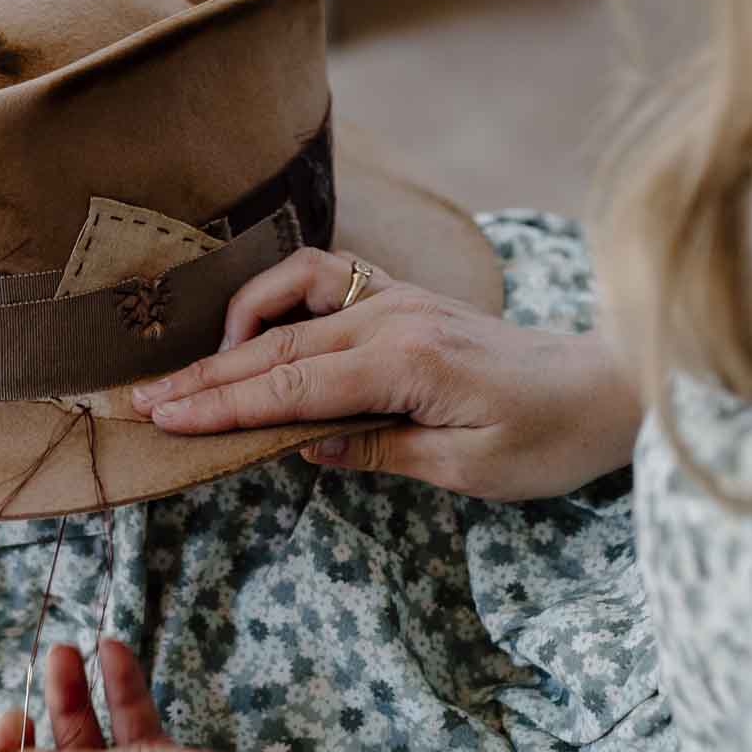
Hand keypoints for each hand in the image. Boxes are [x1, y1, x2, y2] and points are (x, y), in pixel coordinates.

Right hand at [130, 249, 641, 500]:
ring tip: (191, 373)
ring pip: (290, 310)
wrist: (609, 386)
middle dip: (205, 378)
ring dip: (232, 337)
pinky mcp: (403, 298)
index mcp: (407, 363)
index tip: (165, 420)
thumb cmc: (550, 438)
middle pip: (277, 348)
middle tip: (142, 403)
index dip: (223, 405)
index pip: (292, 386)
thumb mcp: (469, 469)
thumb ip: (381, 450)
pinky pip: (323, 283)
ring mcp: (397, 299)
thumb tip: (302, 445)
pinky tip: (254, 334)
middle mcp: (393, 318)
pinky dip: (277, 300)